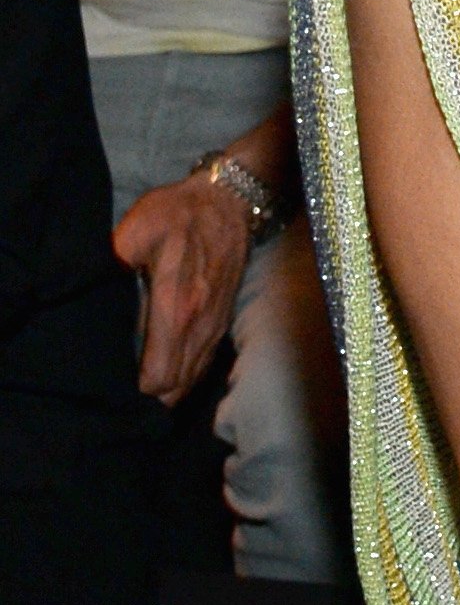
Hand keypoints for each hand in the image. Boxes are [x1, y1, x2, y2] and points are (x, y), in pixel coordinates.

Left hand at [115, 167, 255, 402]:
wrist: (228, 205)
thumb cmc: (178, 215)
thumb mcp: (136, 231)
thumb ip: (112, 262)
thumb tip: (86, 286)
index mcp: (176, 309)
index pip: (160, 376)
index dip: (138, 391)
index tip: (117, 387)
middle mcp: (199, 327)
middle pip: (176, 388)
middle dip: (151, 399)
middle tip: (124, 395)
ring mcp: (214, 328)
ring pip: (192, 381)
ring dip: (169, 392)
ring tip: (142, 391)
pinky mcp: (221, 324)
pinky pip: (203, 366)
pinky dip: (185, 377)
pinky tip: (167, 374)